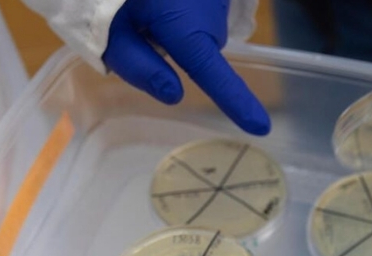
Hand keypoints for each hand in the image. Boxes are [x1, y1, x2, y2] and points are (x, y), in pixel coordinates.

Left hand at [102, 0, 270, 135]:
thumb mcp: (111, 31)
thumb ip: (138, 67)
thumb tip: (173, 94)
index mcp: (184, 28)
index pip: (215, 76)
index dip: (237, 103)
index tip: (260, 127)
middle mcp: (209, 13)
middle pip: (199, 50)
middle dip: (172, 46)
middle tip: (134, 22)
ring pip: (198, 28)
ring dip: (173, 23)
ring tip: (143, 2)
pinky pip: (200, 9)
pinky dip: (180, 8)